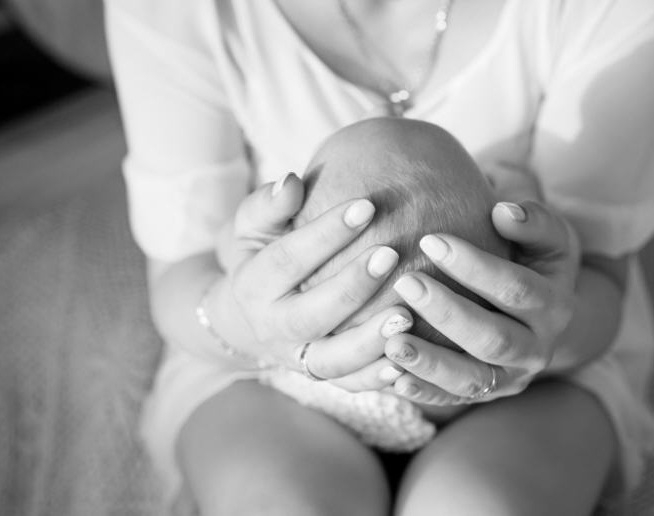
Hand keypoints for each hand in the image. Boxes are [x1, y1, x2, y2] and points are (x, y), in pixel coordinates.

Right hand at [209, 173, 412, 390]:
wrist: (245, 316)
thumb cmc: (261, 256)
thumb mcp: (252, 228)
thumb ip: (268, 206)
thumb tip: (290, 182)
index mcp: (253, 285)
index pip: (288, 258)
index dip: (326, 233)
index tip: (367, 205)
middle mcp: (273, 328)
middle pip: (310, 314)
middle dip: (352, 286)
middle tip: (392, 254)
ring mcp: (297, 358)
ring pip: (332, 361)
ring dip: (370, 342)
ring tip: (408, 316)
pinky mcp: (321, 378)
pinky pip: (350, 386)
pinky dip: (377, 379)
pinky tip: (407, 362)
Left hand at [383, 200, 579, 404]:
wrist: (543, 313)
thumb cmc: (535, 261)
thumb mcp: (547, 238)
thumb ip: (533, 222)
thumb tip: (503, 211)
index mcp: (554, 306)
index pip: (515, 288)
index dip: (475, 267)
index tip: (430, 239)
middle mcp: (537, 349)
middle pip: (493, 339)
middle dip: (447, 312)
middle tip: (405, 283)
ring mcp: (511, 379)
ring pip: (472, 379)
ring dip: (430, 363)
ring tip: (390, 342)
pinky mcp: (485, 395)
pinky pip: (452, 400)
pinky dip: (423, 391)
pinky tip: (392, 377)